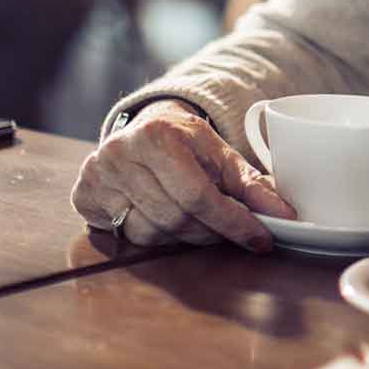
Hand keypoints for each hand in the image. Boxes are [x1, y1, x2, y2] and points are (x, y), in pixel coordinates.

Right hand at [71, 99, 295, 250]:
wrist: (143, 128)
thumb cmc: (186, 144)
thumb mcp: (220, 154)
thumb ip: (252, 184)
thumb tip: (285, 215)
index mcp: (158, 135)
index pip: (199, 195)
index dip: (233, 223)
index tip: (261, 239)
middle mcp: (121, 152)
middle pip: (175, 218)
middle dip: (211, 231)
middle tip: (230, 231)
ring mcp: (97, 175)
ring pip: (151, 232)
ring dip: (183, 235)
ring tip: (196, 219)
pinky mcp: (83, 195)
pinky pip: (126, 235)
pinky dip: (154, 233)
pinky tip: (164, 217)